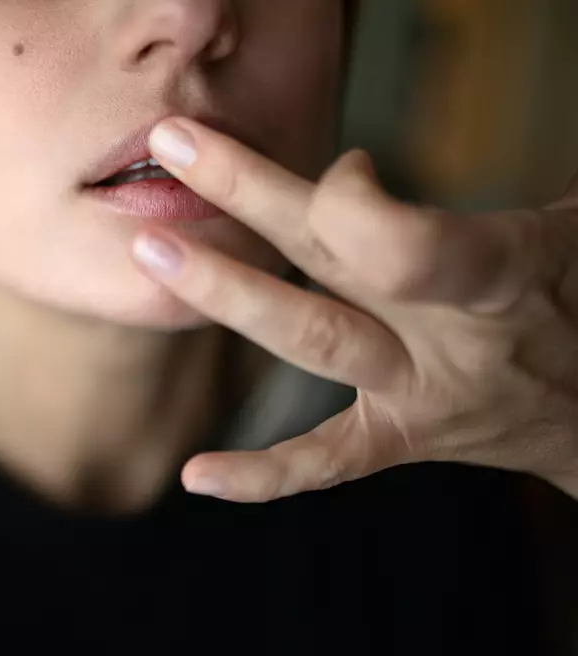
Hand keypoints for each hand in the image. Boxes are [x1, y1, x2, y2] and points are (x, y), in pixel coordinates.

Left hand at [133, 116, 577, 502]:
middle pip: (337, 260)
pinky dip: (264, 474)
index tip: (345, 165)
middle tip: (176, 146)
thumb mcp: (564, 233)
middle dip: (253, 198)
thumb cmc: (572, 294)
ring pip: (313, 341)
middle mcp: (453, 336)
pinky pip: (328, 462)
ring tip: (153, 250)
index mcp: (504, 273)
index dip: (357, 204)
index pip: (410, 245)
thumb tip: (357, 173)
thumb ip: (477, 204)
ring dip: (231, 293)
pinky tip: (197, 476)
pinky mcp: (400, 439)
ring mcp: (421, 394)